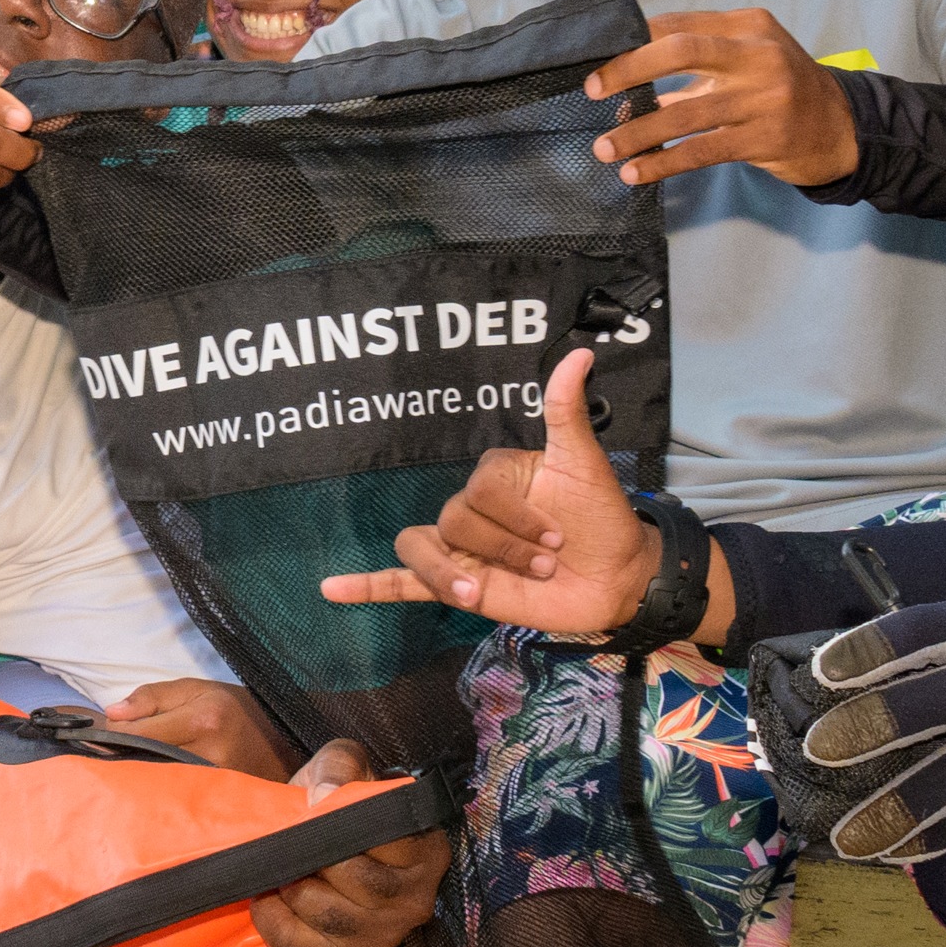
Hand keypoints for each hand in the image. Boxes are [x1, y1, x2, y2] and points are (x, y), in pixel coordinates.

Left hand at [91, 676, 297, 781]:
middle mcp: (211, 753)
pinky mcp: (217, 801)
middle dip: (123, 756)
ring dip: (140, 774)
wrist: (282, 740)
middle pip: (144, 761)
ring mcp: (216, 782)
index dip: (113, 734)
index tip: (103, 732)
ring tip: (136, 764)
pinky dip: (160, 788)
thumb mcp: (195, 688)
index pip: (137, 733)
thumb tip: (111, 714)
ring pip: (157, 782)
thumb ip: (151, 697)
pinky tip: (156, 781)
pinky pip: (176, 796)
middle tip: (114, 751)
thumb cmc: (234, 709)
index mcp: (204, 719)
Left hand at [248, 741, 447, 946]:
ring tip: (280, 870)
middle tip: (291, 845)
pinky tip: (266, 900)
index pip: (394, 842)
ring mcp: (385, 935)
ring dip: (296, 891)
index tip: (316, 815)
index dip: (348, 830)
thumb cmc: (337, 802)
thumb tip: (324, 796)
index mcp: (427, 850)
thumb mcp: (342, 767)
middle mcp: (416, 898)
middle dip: (317, 862)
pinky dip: (276, 925)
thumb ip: (338, 768)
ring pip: (335, 918)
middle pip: (365, 883)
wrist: (317, 838)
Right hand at [323, 349, 673, 637]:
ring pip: (421, 548)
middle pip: (452, 521)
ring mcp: (461, 550)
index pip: (477, 490)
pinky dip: (364, 586)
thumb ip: (565, 411)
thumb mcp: (584, 463)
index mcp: (494, 479)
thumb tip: (580, 353)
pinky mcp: (457, 585)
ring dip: (448, 574)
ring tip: (477, 593)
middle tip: (545, 563)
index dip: (515, 515)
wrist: (614, 579)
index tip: (558, 534)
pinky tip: (331, 589)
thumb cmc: (600, 519)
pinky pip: (399, 582)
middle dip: (502, 546)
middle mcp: (472, 511)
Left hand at [588, 11, 854, 190]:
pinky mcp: (765, 138)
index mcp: (749, 26)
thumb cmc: (783, 90)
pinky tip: (636, 173)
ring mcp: (765, 97)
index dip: (634, 39)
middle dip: (629, 69)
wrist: (843, 128)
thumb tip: (627, 87)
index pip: (680, 23)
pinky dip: (663, 163)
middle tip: (591, 88)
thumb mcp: (750, 59)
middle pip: (680, 51)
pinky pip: (701, 151)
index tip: (599, 58)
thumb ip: (698, 64)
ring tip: (604, 148)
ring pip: (686, 112)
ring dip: (638, 132)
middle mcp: (758, 55)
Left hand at [755, 598, 945, 865]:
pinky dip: (936, 836)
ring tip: (843, 838)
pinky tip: (893, 852)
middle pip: (940, 698)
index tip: (822, 672)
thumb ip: (941, 656)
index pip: (931, 626)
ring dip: (894, 807)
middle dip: (874, 724)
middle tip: (816, 748)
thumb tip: (839, 687)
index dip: (874, 645)